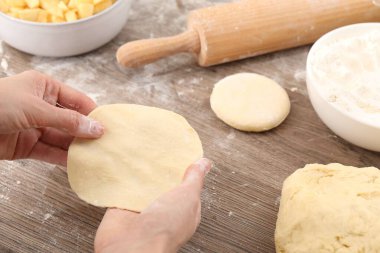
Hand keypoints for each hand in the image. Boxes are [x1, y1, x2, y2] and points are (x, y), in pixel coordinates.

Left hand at [0, 70, 103, 165]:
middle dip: (87, 133)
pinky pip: (49, 152)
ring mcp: (34, 127)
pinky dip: (62, 159)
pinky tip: (77, 164)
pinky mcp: (26, 146)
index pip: (78, 100)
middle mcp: (42, 106)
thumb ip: (68, 121)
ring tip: (97, 156)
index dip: (94, 113)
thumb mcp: (36, 108)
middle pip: (72, 121)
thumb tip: (97, 128)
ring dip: (77, 148)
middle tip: (107, 145)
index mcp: (45, 87)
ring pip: (62, 138)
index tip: (110, 127)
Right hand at [95, 158, 211, 252]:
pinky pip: (121, 188)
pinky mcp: (121, 206)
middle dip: (159, 166)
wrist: (133, 246)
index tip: (179, 149)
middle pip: (161, 181)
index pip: (184, 183)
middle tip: (157, 145)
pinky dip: (120, 177)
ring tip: (139, 149)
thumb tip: (204, 164)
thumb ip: (194, 180)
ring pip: (141, 183)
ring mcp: (142, 207)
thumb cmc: (165, 228)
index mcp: (183, 208)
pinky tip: (121, 162)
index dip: (183, 167)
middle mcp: (162, 207)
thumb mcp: (188, 197)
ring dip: (139, 170)